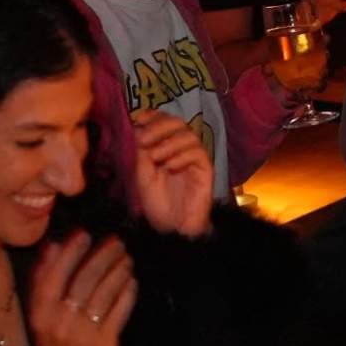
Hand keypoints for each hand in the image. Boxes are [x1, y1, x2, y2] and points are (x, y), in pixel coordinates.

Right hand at [26, 230, 139, 345]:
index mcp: (40, 313)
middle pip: (84, 281)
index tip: (86, 234)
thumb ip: (44, 280)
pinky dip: (127, 294)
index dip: (71, 253)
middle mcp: (60, 322)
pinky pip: (119, 313)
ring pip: (104, 294)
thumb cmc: (52, 343)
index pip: (55, 277)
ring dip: (117, 272)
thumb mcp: (40, 314)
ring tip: (126, 258)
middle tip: (117, 242)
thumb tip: (53, 245)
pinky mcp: (104, 344)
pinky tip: (132, 282)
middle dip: (103, 257)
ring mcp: (83, 334)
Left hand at [123, 110, 215, 235]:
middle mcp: (183, 150)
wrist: (173, 229)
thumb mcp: (143, 175)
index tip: (139, 119)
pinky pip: (198, 153)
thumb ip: (142, 153)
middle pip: (179, 123)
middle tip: (144, 140)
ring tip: (155, 159)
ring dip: (168, 143)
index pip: (165, 122)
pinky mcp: (206, 170)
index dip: (154, 115)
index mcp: (167, 148)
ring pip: (189, 136)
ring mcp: (196, 160)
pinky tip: (169, 167)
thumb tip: (139, 128)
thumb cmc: (159, 204)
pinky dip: (181, 156)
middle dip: (160, 127)